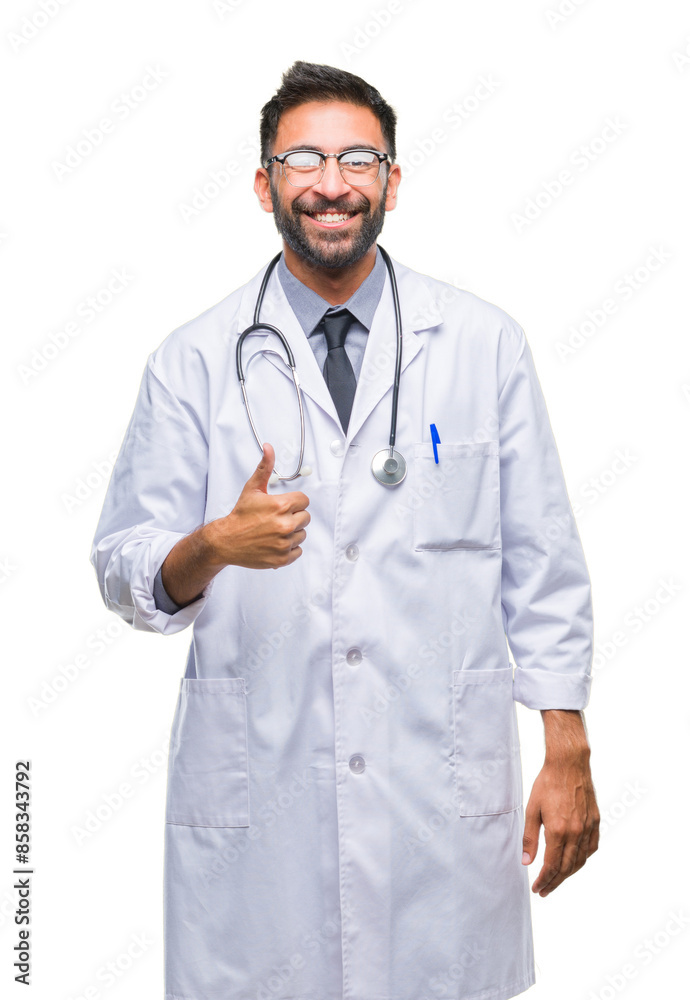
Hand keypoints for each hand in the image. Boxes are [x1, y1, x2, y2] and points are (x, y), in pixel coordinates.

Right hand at [207, 442, 310, 569]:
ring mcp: (284, 543)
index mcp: (281, 506)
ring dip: (292, 533)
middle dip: (294, 517)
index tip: (283, 506)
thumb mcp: (252, 488)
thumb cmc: (240, 515)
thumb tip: (269, 448)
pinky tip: (276, 542)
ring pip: (302, 534)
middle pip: (306, 517)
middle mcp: (285, 525)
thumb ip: (264, 467)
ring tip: (275, 531)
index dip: (294, 502)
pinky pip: (298, 551)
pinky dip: (289, 548)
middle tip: (277, 519)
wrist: (226, 541)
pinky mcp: (282, 558)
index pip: (304, 501)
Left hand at [521, 748, 599, 896]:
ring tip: (557, 880)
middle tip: (544, 890)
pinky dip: (583, 859)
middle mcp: (576, 832)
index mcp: (558, 830)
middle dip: (554, 882)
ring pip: (580, 861)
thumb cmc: (548, 783)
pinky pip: (592, 848)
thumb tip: (526, 862)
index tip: (537, 888)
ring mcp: (588, 827)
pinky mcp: (595, 821)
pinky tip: (575, 862)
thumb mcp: (532, 809)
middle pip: (567, 868)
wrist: (569, 764)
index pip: (552, 866)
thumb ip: (529, 838)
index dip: (544, 880)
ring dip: (569, 874)